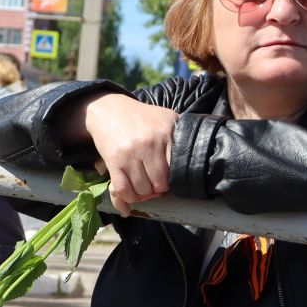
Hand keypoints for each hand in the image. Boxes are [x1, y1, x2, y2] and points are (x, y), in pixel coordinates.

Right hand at [75, 93, 177, 213]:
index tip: (170, 179)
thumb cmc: (140, 116)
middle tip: (155, 185)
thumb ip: (182, 133)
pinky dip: (128, 197)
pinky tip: (130, 194)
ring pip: (142, 189)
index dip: (174, 179)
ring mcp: (129, 154)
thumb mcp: (165, 117)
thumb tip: (197, 153)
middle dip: (159, 189)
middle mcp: (148, 144)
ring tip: (144, 187)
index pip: (176, 168)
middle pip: (159, 182)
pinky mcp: (113, 161)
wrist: (108, 109)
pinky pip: (123, 189)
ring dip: (143, 193)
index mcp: (165, 133)